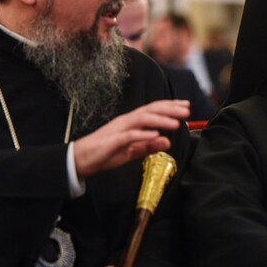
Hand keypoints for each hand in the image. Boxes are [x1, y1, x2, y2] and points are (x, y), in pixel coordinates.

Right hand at [74, 99, 189, 177]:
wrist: (79, 159)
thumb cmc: (104, 153)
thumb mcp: (131, 151)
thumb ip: (148, 146)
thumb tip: (166, 142)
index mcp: (130, 122)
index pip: (152, 110)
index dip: (169, 106)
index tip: (185, 106)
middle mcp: (125, 121)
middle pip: (150, 110)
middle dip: (169, 109)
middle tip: (186, 109)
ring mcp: (118, 129)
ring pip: (142, 119)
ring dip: (160, 120)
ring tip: (176, 123)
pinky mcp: (112, 140)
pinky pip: (129, 135)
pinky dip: (143, 134)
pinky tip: (155, 135)